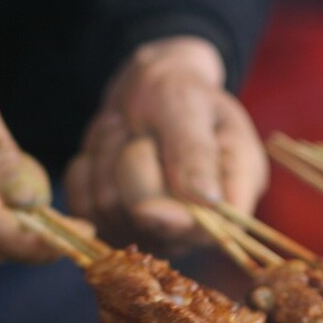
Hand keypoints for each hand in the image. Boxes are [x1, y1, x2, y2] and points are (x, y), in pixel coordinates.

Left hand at [64, 36, 267, 254]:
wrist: (145, 91)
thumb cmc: (179, 90)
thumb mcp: (188, 105)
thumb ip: (195, 151)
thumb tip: (207, 201)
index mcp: (237, 187)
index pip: (217, 231)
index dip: (178, 224)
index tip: (144, 207)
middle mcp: (202, 219)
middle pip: (153, 222)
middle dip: (134, 166)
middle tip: (143, 134)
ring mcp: (161, 229)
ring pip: (110, 211)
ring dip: (107, 161)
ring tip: (128, 134)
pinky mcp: (121, 226)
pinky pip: (85, 210)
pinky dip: (86, 173)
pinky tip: (107, 152)